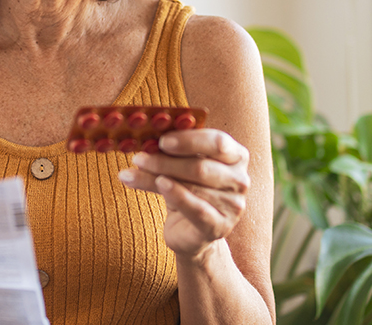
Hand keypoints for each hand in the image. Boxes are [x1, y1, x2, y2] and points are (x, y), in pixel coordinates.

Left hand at [118, 129, 250, 258]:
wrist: (191, 231)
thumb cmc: (187, 191)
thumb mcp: (181, 166)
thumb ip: (171, 152)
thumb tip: (145, 138)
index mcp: (237, 156)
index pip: (218, 142)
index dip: (189, 140)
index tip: (162, 141)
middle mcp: (240, 179)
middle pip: (201, 166)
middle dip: (165, 161)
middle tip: (139, 158)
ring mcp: (233, 205)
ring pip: (193, 186)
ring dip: (158, 178)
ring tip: (131, 174)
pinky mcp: (220, 226)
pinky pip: (196, 209)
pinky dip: (175, 194)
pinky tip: (159, 185)